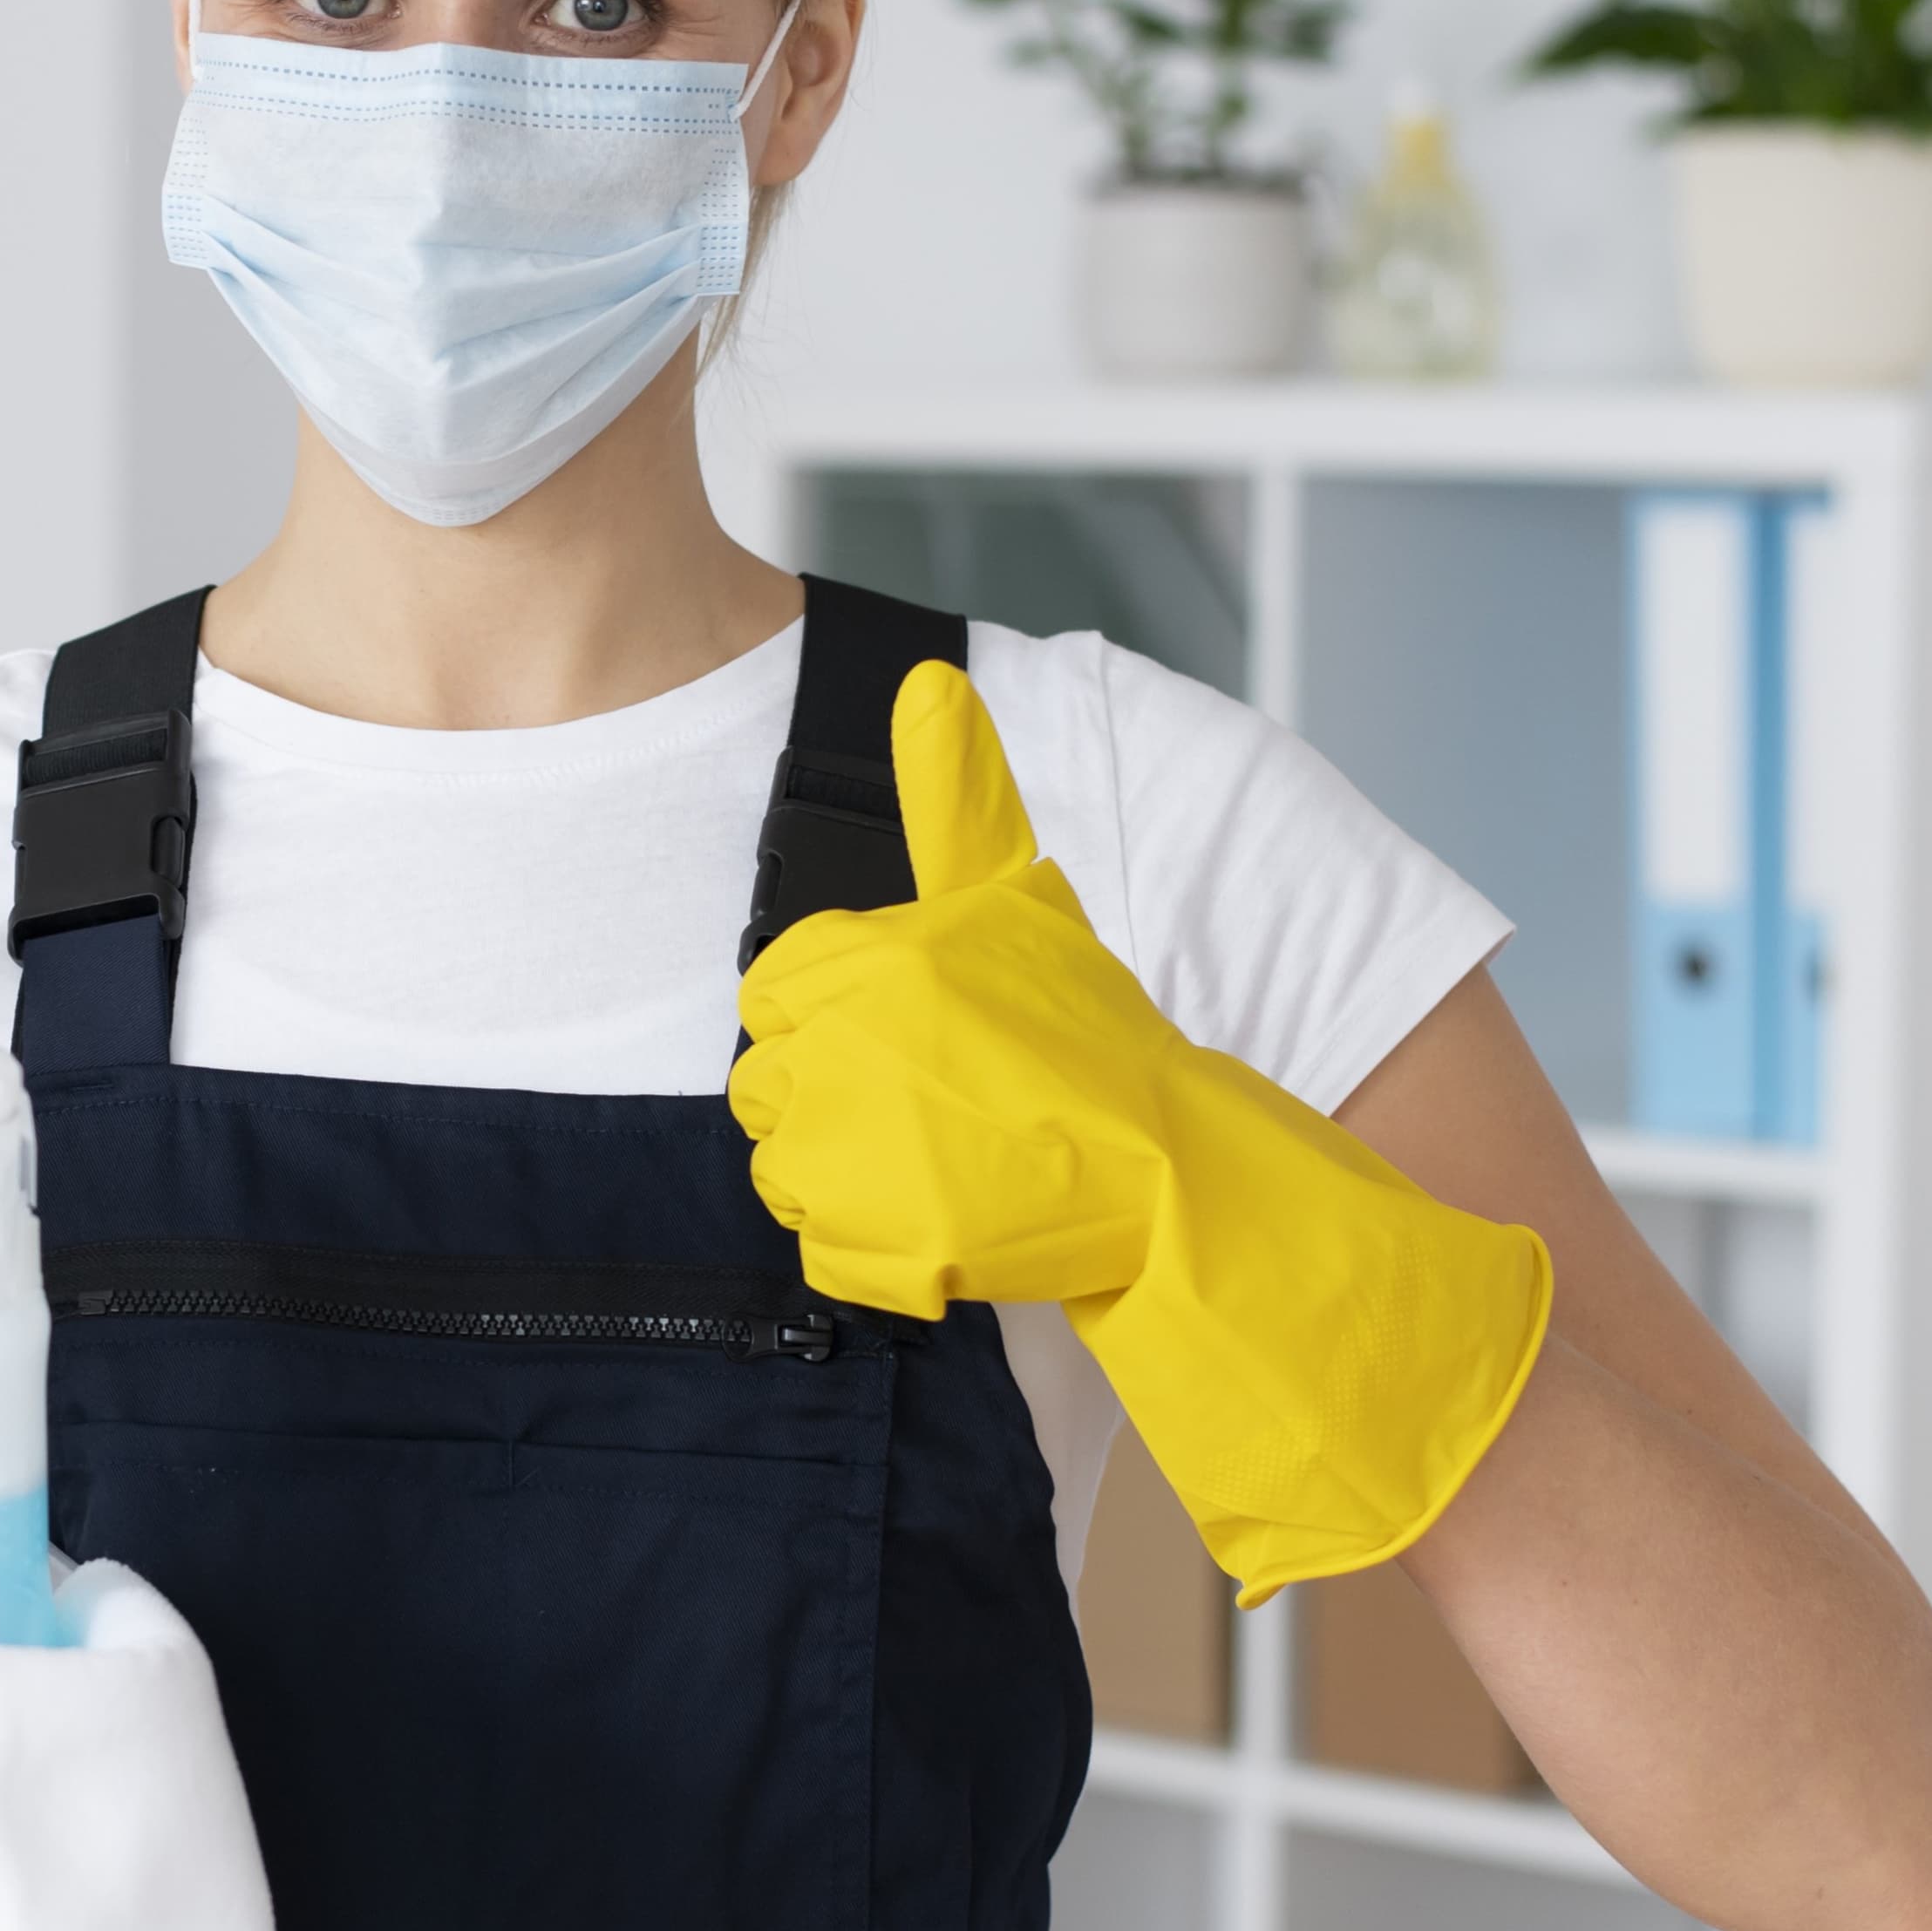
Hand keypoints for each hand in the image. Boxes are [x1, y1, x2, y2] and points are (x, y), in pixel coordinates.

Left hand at [731, 660, 1550, 1600]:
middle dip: (836, 1096)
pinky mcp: (864, 1241)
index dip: (830, 1019)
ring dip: (851, 1172)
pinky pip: (824, 1247)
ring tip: (943, 1160)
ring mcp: (842, 1151)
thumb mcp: (1018, 898)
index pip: (769, 993)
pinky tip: (944, 1217)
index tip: (899, 1040)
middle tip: (931, 1109)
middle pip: (766, 1083)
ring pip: (786, 1168)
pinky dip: (875, 1247)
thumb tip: (925, 683)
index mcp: (858, 962)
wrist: (1165, 1169)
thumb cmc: (1091, 1033)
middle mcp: (832, 1049)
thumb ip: (959, 797)